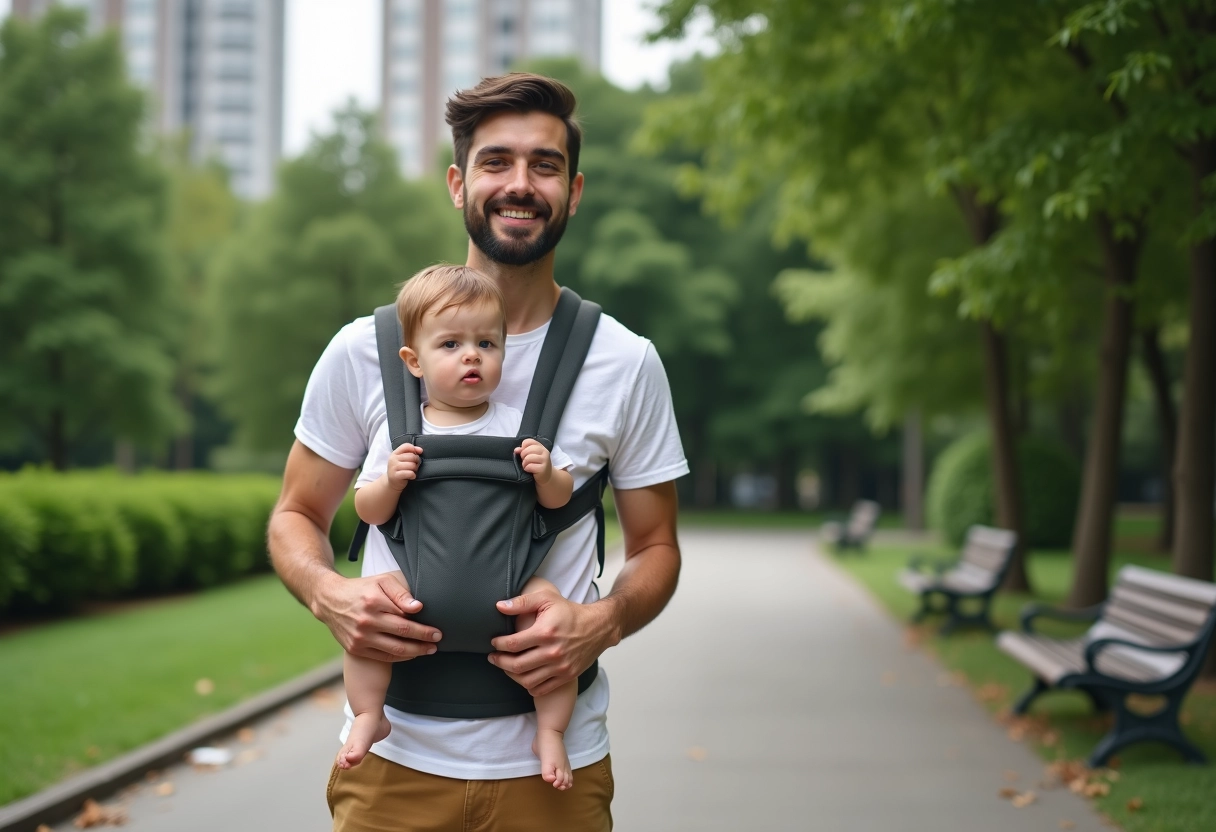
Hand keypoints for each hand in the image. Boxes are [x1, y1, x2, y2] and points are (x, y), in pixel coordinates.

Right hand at [315, 572, 441, 661]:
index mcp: (374, 603)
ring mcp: (359, 638)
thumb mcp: (382, 581)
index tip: (438, 631)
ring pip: (394, 650)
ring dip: (416, 652)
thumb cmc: (362, 589)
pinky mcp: (354, 648)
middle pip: (402, 635)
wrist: (330, 600)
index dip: (424, 628)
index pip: (405, 619)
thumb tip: (418, 607)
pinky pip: (383, 657)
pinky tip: (411, 654)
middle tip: (438, 642)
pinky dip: (400, 657)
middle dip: (424, 640)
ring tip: (429, 650)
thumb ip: (401, 593)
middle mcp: (366, 622)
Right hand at [386, 443, 421, 490]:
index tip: (418, 453)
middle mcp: (393, 459)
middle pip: (411, 456)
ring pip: (412, 465)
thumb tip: (420, 450)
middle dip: (416, 461)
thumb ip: (411, 453)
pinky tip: (411, 476)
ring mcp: (393, 467)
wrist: (392, 483)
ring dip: (415, 469)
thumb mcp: (403, 460)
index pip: (406, 446)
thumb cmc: (400, 470)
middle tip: (414, 466)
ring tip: (412, 471)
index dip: (414, 449)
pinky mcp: (396, 476)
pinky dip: (413, 475)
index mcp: (395, 453)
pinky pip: (410, 473)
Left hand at [488, 588, 619, 696]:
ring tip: (506, 667)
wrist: (598, 627)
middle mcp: (553, 652)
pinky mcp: (566, 676)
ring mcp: (560, 667)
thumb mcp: (546, 599)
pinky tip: (523, 676)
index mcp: (545, 632)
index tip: (493, 643)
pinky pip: (541, 689)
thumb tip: (499, 606)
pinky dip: (528, 685)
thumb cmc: (569, 611)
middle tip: (493, 657)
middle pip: (517, 665)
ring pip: (527, 680)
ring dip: (511, 675)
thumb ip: (522, 602)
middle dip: (499, 662)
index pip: (513, 644)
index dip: (498, 644)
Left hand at [515, 438, 552, 484]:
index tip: (524, 453)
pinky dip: (527, 469)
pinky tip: (530, 470)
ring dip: (524, 463)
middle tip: (526, 461)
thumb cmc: (537, 465)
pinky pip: (529, 466)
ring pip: (528, 458)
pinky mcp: (543, 468)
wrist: (546, 476)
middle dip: (523, 456)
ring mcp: (545, 460)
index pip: (528, 441)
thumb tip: (516, 450)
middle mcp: (544, 451)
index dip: (523, 447)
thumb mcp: (531, 456)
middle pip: (527, 450)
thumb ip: (523, 451)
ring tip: (527, 466)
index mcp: (540, 446)